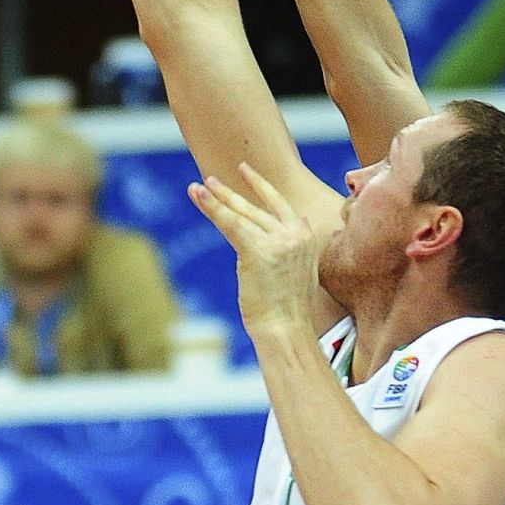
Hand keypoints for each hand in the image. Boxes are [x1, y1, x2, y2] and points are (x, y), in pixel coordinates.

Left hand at [189, 163, 317, 338]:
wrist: (286, 330)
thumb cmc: (289, 311)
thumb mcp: (302, 272)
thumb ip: (296, 248)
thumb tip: (295, 229)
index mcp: (306, 237)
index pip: (281, 206)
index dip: (262, 188)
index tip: (248, 174)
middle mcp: (295, 234)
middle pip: (258, 207)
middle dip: (234, 192)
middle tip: (213, 180)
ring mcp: (278, 241)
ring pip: (241, 213)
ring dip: (218, 197)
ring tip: (199, 185)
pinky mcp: (257, 250)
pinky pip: (229, 223)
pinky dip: (211, 207)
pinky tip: (197, 194)